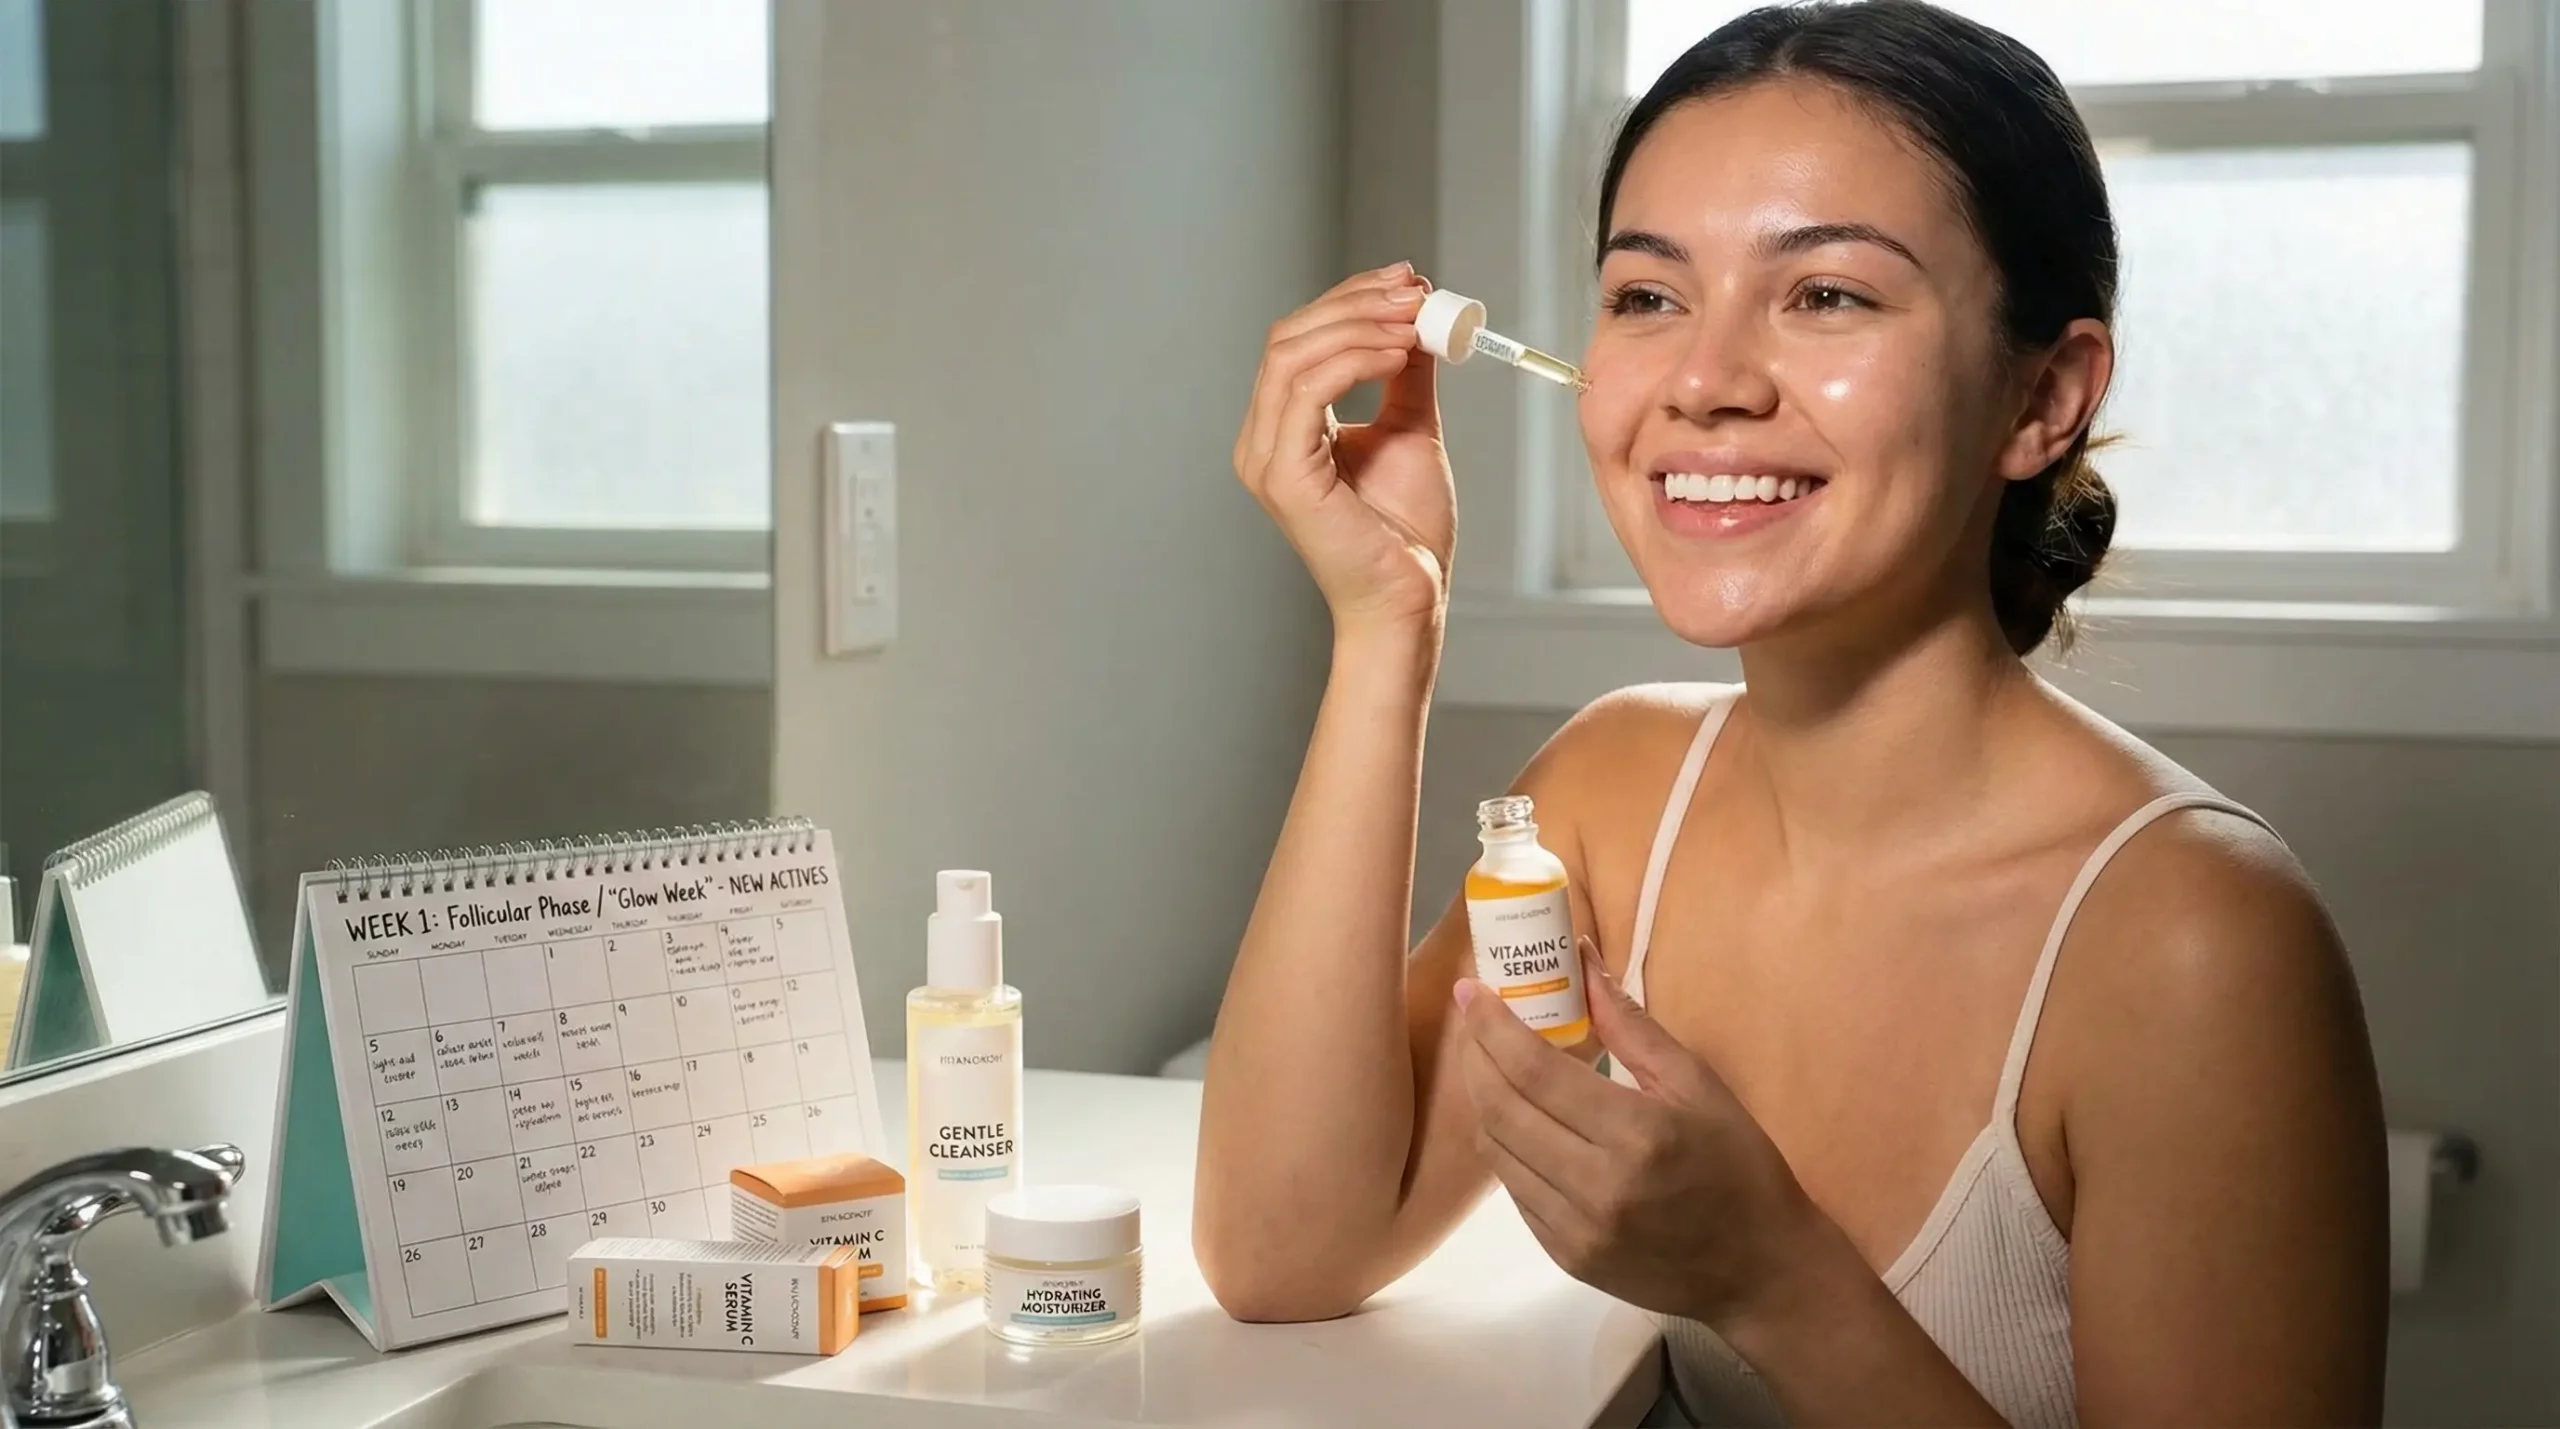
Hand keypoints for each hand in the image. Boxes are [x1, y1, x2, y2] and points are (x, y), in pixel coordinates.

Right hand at [1232, 262, 1453, 632]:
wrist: (1410, 595)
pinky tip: (1399, 355)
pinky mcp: (1284, 478)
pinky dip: (1354, 361)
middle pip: (1290, 336)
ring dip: (1358, 326)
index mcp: (1283, 428)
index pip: (1300, 338)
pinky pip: (1305, 393)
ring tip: (1414, 322)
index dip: (1351, 299)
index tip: (1408, 281)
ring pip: (1292, 355)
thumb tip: (1418, 317)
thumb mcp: (1409, 429)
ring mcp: (1266, 459)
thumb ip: (1404, 376)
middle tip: (1414, 292)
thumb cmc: (1405, 530)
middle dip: (1356, 303)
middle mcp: (1262, 440)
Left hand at [1453, 940, 1821, 1327]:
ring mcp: (1576, 1230)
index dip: (1492, 1026)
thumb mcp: (1699, 1086)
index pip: (1535, 1071)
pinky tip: (1516, 1121)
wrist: (1760, 1271)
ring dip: (1482, 1103)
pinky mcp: (1566, 1257)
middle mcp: (1596, 1186)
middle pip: (1501, 1111)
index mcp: (1636, 1134)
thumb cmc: (1739, 1167)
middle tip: (1472, 1023)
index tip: (1471, 992)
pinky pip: (1515, 1193)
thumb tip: (1582, 963)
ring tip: (1486, 1065)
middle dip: (1474, 1058)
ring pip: (1498, 1154)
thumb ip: (1633, 1027)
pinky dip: (1506, 1149)